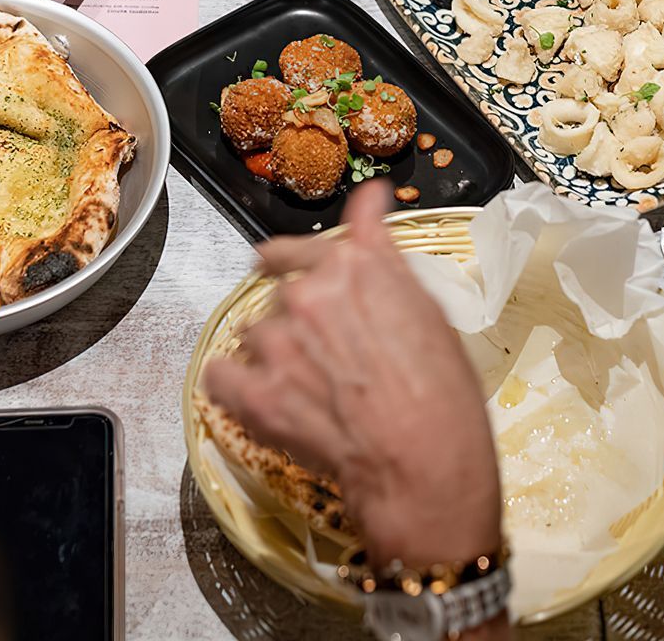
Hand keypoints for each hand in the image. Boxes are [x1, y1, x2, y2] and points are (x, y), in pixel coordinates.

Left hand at [201, 182, 503, 567]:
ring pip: (254, 331)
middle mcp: (309, 292)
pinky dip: (233, 384)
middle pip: (280, 292)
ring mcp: (277, 341)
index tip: (281, 259)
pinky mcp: (255, 392)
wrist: (425, 461)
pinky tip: (253, 396)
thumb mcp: (428, 308)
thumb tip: (372, 202)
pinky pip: (220, 375)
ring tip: (306, 387)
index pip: (304, 245)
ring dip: (272, 351)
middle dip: (297, 317)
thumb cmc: (443, 393)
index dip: (292, 255)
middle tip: (324, 353)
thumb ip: (384, 254)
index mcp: (354, 265)